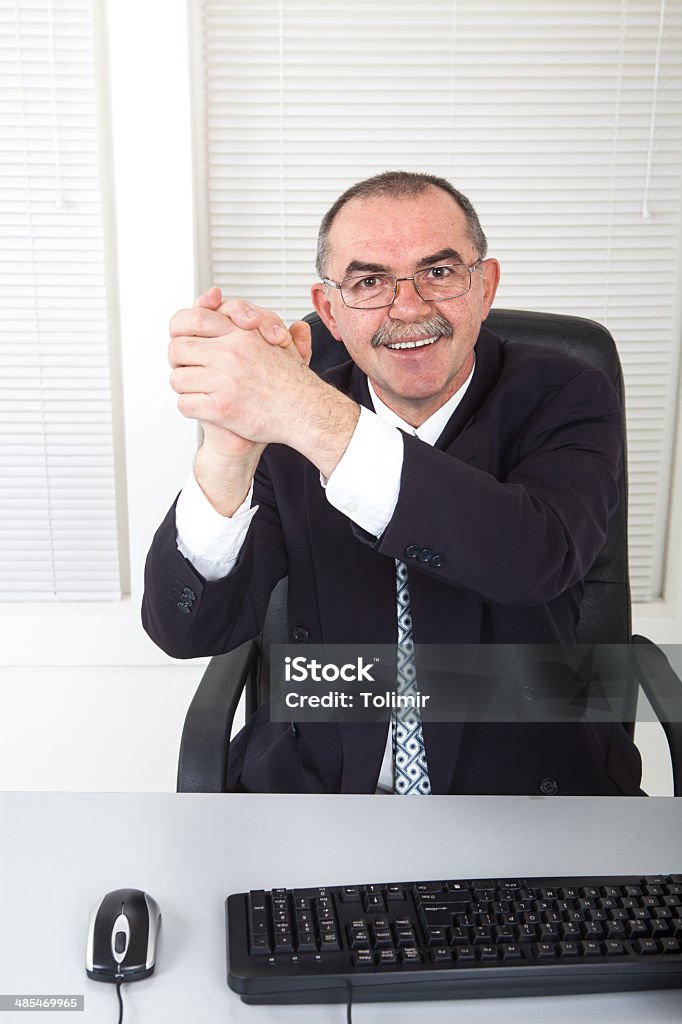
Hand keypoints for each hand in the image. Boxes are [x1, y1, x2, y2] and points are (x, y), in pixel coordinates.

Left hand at [168, 288, 313, 513]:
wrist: (305, 412)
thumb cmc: (291, 381)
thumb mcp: (275, 339)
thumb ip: (249, 317)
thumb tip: (214, 295)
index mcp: (240, 334)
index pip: (192, 318)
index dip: (180, 330)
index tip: (183, 339)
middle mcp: (230, 353)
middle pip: (176, 349)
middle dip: (179, 361)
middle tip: (187, 368)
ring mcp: (224, 381)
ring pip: (177, 379)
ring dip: (185, 387)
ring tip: (199, 390)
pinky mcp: (221, 408)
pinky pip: (185, 404)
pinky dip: (191, 407)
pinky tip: (204, 407)